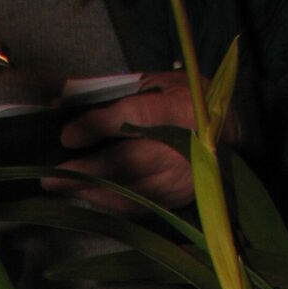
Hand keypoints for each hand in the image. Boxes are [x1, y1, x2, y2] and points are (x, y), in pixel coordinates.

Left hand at [42, 70, 237, 213]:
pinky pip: (139, 207)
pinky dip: (109, 204)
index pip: (134, 118)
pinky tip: (88, 198)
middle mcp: (184, 148)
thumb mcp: (161, 81)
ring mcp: (182, 179)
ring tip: (61, 187)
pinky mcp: (179, 198)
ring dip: (91, 192)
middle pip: (128, 162)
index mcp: (181, 109)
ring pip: (130, 191)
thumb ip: (120, 92)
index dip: (98, 127)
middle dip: (85, 170)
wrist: (236, 134)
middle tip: (51, 175)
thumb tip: (68, 97)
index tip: (67, 136)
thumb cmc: (193, 100)